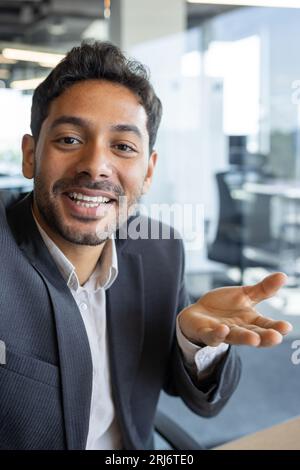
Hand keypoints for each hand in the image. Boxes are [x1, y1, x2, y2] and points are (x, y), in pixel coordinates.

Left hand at [178, 272, 292, 347]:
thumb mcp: (245, 295)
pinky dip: (217, 334)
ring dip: (245, 338)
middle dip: (265, 337)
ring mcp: (223, 333)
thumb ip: (263, 289)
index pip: (266, 325)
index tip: (287, 327)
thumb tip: (283, 276)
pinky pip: (212, 336)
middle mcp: (239, 330)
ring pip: (235, 337)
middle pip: (254, 334)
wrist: (198, 313)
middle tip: (276, 337)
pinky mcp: (206, 333)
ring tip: (254, 339)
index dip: (276, 327)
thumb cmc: (225, 306)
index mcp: (251, 321)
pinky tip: (223, 329)